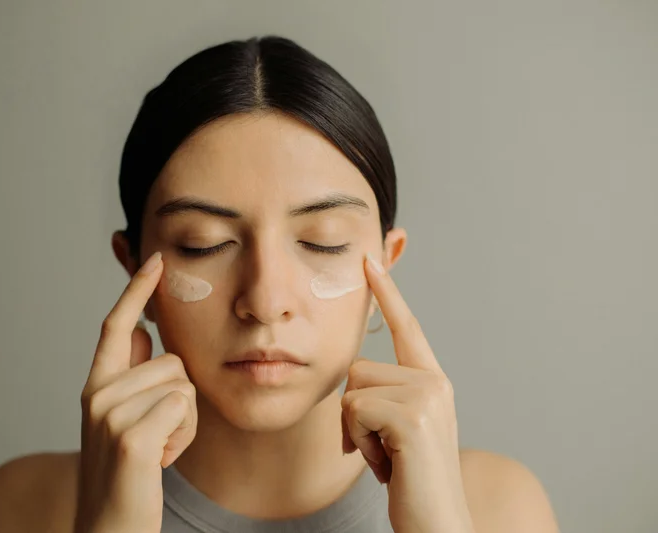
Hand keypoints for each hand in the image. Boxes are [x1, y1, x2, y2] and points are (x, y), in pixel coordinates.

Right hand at [74, 252, 197, 532]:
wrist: (109, 529)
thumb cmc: (127, 475)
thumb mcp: (123, 420)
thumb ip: (129, 375)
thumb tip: (139, 332)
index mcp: (96, 386)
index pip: (117, 326)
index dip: (137, 290)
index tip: (155, 259)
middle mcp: (97, 394)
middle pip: (172, 361)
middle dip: (181, 399)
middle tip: (157, 438)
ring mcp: (111, 414)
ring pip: (182, 385)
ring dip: (184, 422)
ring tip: (157, 450)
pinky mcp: (131, 437)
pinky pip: (184, 408)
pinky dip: (184, 436)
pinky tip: (160, 460)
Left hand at [341, 254, 473, 532]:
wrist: (438, 524)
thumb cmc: (412, 480)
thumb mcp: (398, 430)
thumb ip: (386, 395)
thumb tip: (354, 375)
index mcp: (433, 381)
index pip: (406, 328)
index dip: (387, 294)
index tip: (370, 261)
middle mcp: (435, 382)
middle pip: (357, 366)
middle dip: (354, 413)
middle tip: (383, 448)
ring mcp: (428, 397)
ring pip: (352, 388)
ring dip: (355, 431)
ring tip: (387, 456)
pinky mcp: (412, 418)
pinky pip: (353, 410)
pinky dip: (357, 443)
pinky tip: (387, 464)